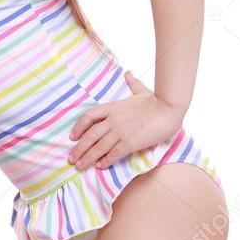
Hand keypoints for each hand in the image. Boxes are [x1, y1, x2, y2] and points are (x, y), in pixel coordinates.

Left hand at [67, 70, 182, 170]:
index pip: (89, 116)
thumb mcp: (141, 90)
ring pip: (98, 147)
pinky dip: (105, 161)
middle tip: (71, 159)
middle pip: (90, 135)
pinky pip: (113, 154)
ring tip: (79, 166)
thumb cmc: (157, 100)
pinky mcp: (129, 142)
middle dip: (79, 148)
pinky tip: (100, 166)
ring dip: (87, 158)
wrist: (169, 108)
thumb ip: (132, 83)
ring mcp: (119, 131)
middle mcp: (112, 120)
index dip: (78, 127)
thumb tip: (128, 73)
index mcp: (113, 107)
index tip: (72, 137)